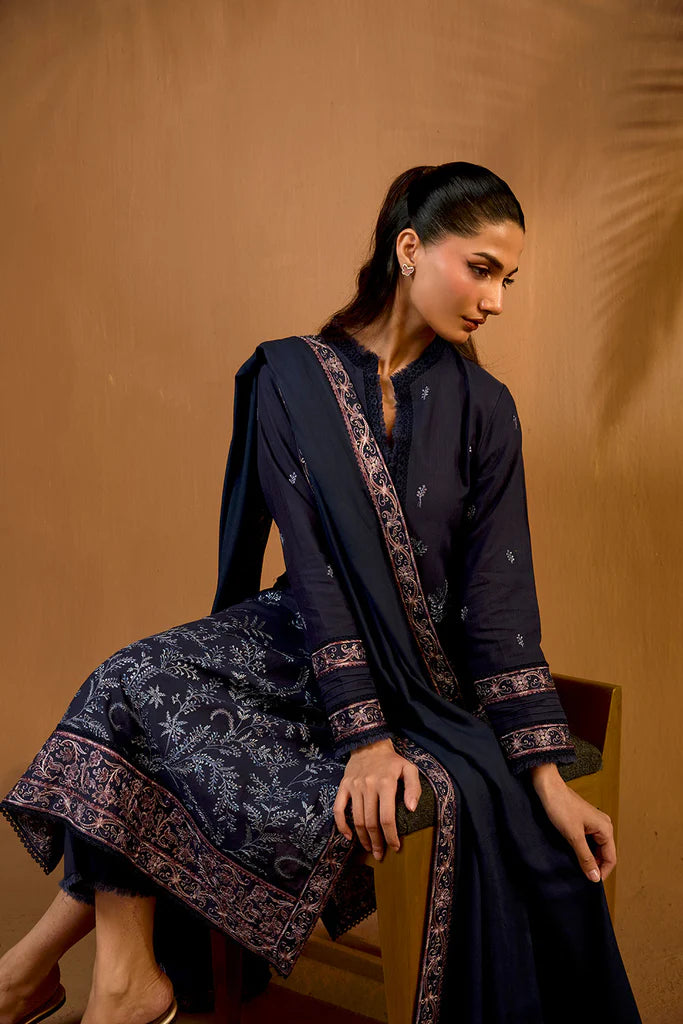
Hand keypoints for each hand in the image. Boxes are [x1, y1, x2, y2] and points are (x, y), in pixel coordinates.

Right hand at [333, 738, 421, 860]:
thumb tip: (411, 808)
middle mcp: (368, 786)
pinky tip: (349, 836)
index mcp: (385, 783)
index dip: (391, 836)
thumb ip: (414, 787)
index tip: (395, 847)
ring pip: (357, 819)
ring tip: (370, 848)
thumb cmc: (392, 761)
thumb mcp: (409, 769)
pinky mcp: (343, 786)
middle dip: (376, 842)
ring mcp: (354, 787)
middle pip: (371, 822)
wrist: (369, 744)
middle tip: (381, 855)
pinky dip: (342, 825)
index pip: (387, 817)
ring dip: (362, 838)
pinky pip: (338, 809)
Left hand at [529, 763, 615, 882]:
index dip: (602, 873)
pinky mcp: (584, 822)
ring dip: (587, 857)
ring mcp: (594, 823)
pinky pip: (588, 841)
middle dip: (594, 865)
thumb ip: (585, 858)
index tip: (590, 883)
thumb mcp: (573, 836)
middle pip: (604, 854)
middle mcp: (603, 826)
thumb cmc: (560, 806)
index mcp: (605, 829)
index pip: (611, 858)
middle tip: (581, 875)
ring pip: (595, 848)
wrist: (548, 787)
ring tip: (575, 865)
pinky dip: (582, 849)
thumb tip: (595, 877)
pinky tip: (572, 853)